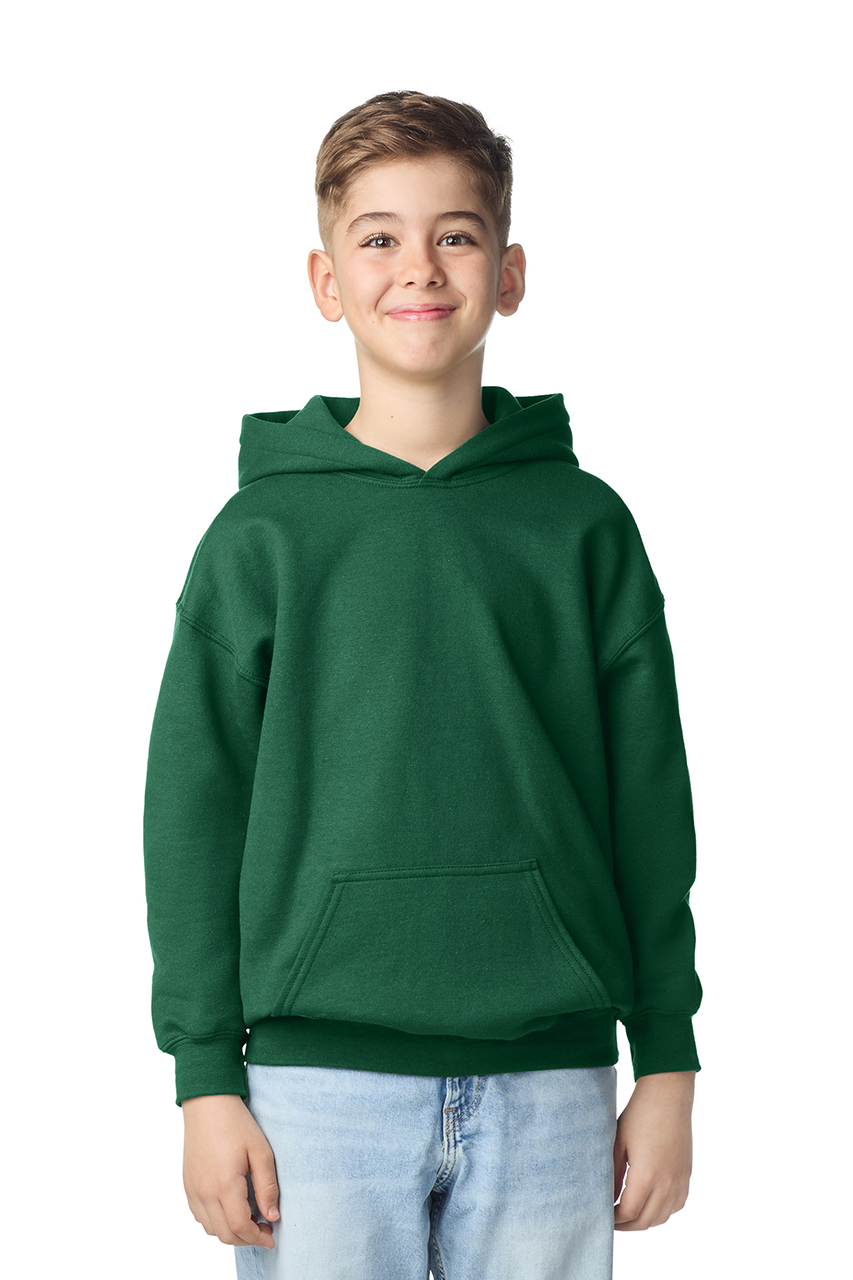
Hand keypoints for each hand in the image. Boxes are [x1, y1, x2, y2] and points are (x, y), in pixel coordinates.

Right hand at [181, 1094, 279, 1248]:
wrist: (208, 1104)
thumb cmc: (236, 1124)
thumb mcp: (261, 1152)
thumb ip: (267, 1187)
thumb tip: (272, 1216)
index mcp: (224, 1184)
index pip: (240, 1227)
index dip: (257, 1237)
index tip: (271, 1236)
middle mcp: (204, 1192)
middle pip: (224, 1234)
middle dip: (246, 1239)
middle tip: (264, 1229)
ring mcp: (193, 1190)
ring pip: (211, 1228)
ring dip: (230, 1231)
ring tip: (249, 1218)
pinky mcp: (187, 1185)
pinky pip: (200, 1216)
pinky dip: (215, 1221)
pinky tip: (230, 1208)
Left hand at [613, 1070, 694, 1230]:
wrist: (668, 1094)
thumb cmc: (640, 1114)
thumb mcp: (618, 1143)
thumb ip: (612, 1174)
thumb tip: (607, 1197)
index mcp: (646, 1176)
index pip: (629, 1213)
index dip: (614, 1219)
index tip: (602, 1215)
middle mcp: (667, 1183)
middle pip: (646, 1221)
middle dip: (627, 1225)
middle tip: (612, 1220)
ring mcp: (680, 1180)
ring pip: (663, 1216)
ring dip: (645, 1220)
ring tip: (629, 1214)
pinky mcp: (686, 1174)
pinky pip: (677, 1204)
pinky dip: (663, 1211)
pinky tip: (651, 1203)